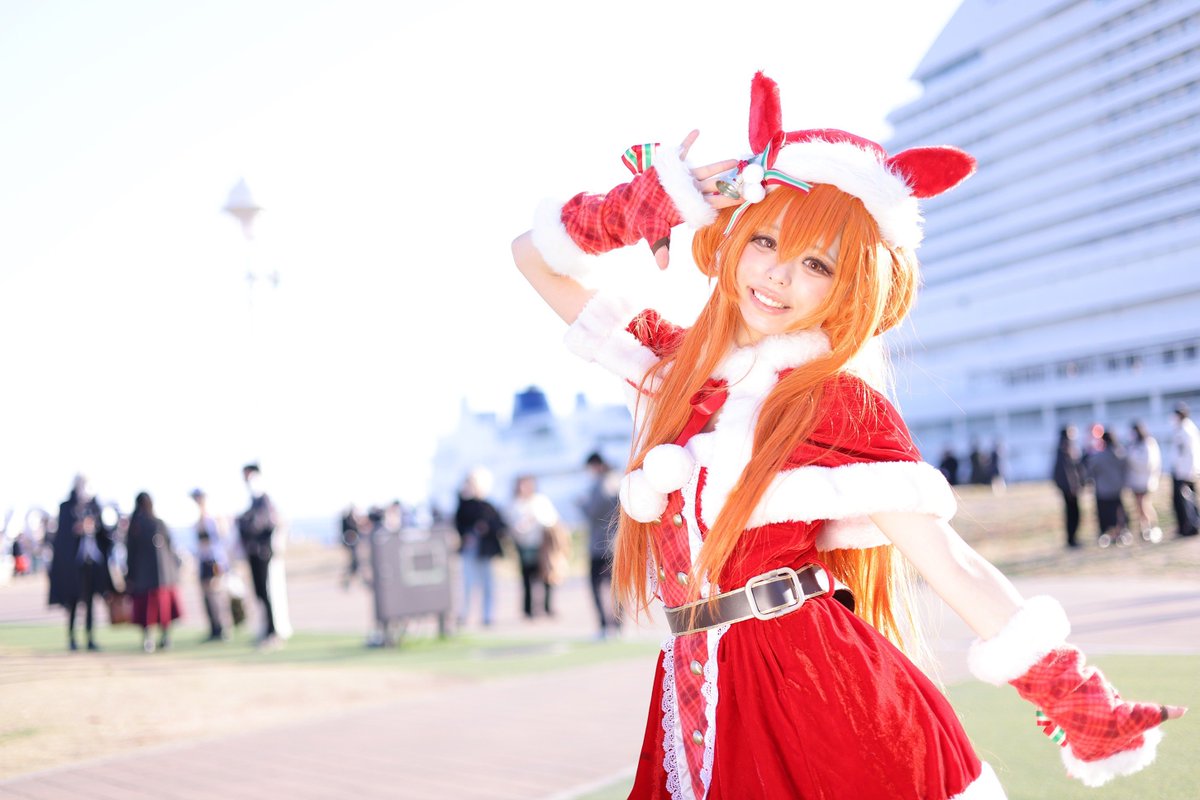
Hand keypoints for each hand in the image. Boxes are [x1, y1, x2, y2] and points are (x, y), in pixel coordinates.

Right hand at [654, 131, 740, 269]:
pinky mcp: (670, 168)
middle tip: (751, 177)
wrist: (632, 207)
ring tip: (736, 160)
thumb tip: (663, 267)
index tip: (747, 198)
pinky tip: (697, 131)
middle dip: (732, 183)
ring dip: (719, 165)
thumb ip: (660, 248)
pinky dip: (687, 142)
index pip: (715, 203)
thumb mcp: (653, 233)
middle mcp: (691, 192)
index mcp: (691, 207)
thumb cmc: (645, 221)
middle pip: (716, 186)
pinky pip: (681, 152)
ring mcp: (683, 179)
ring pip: (705, 171)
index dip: (730, 201)